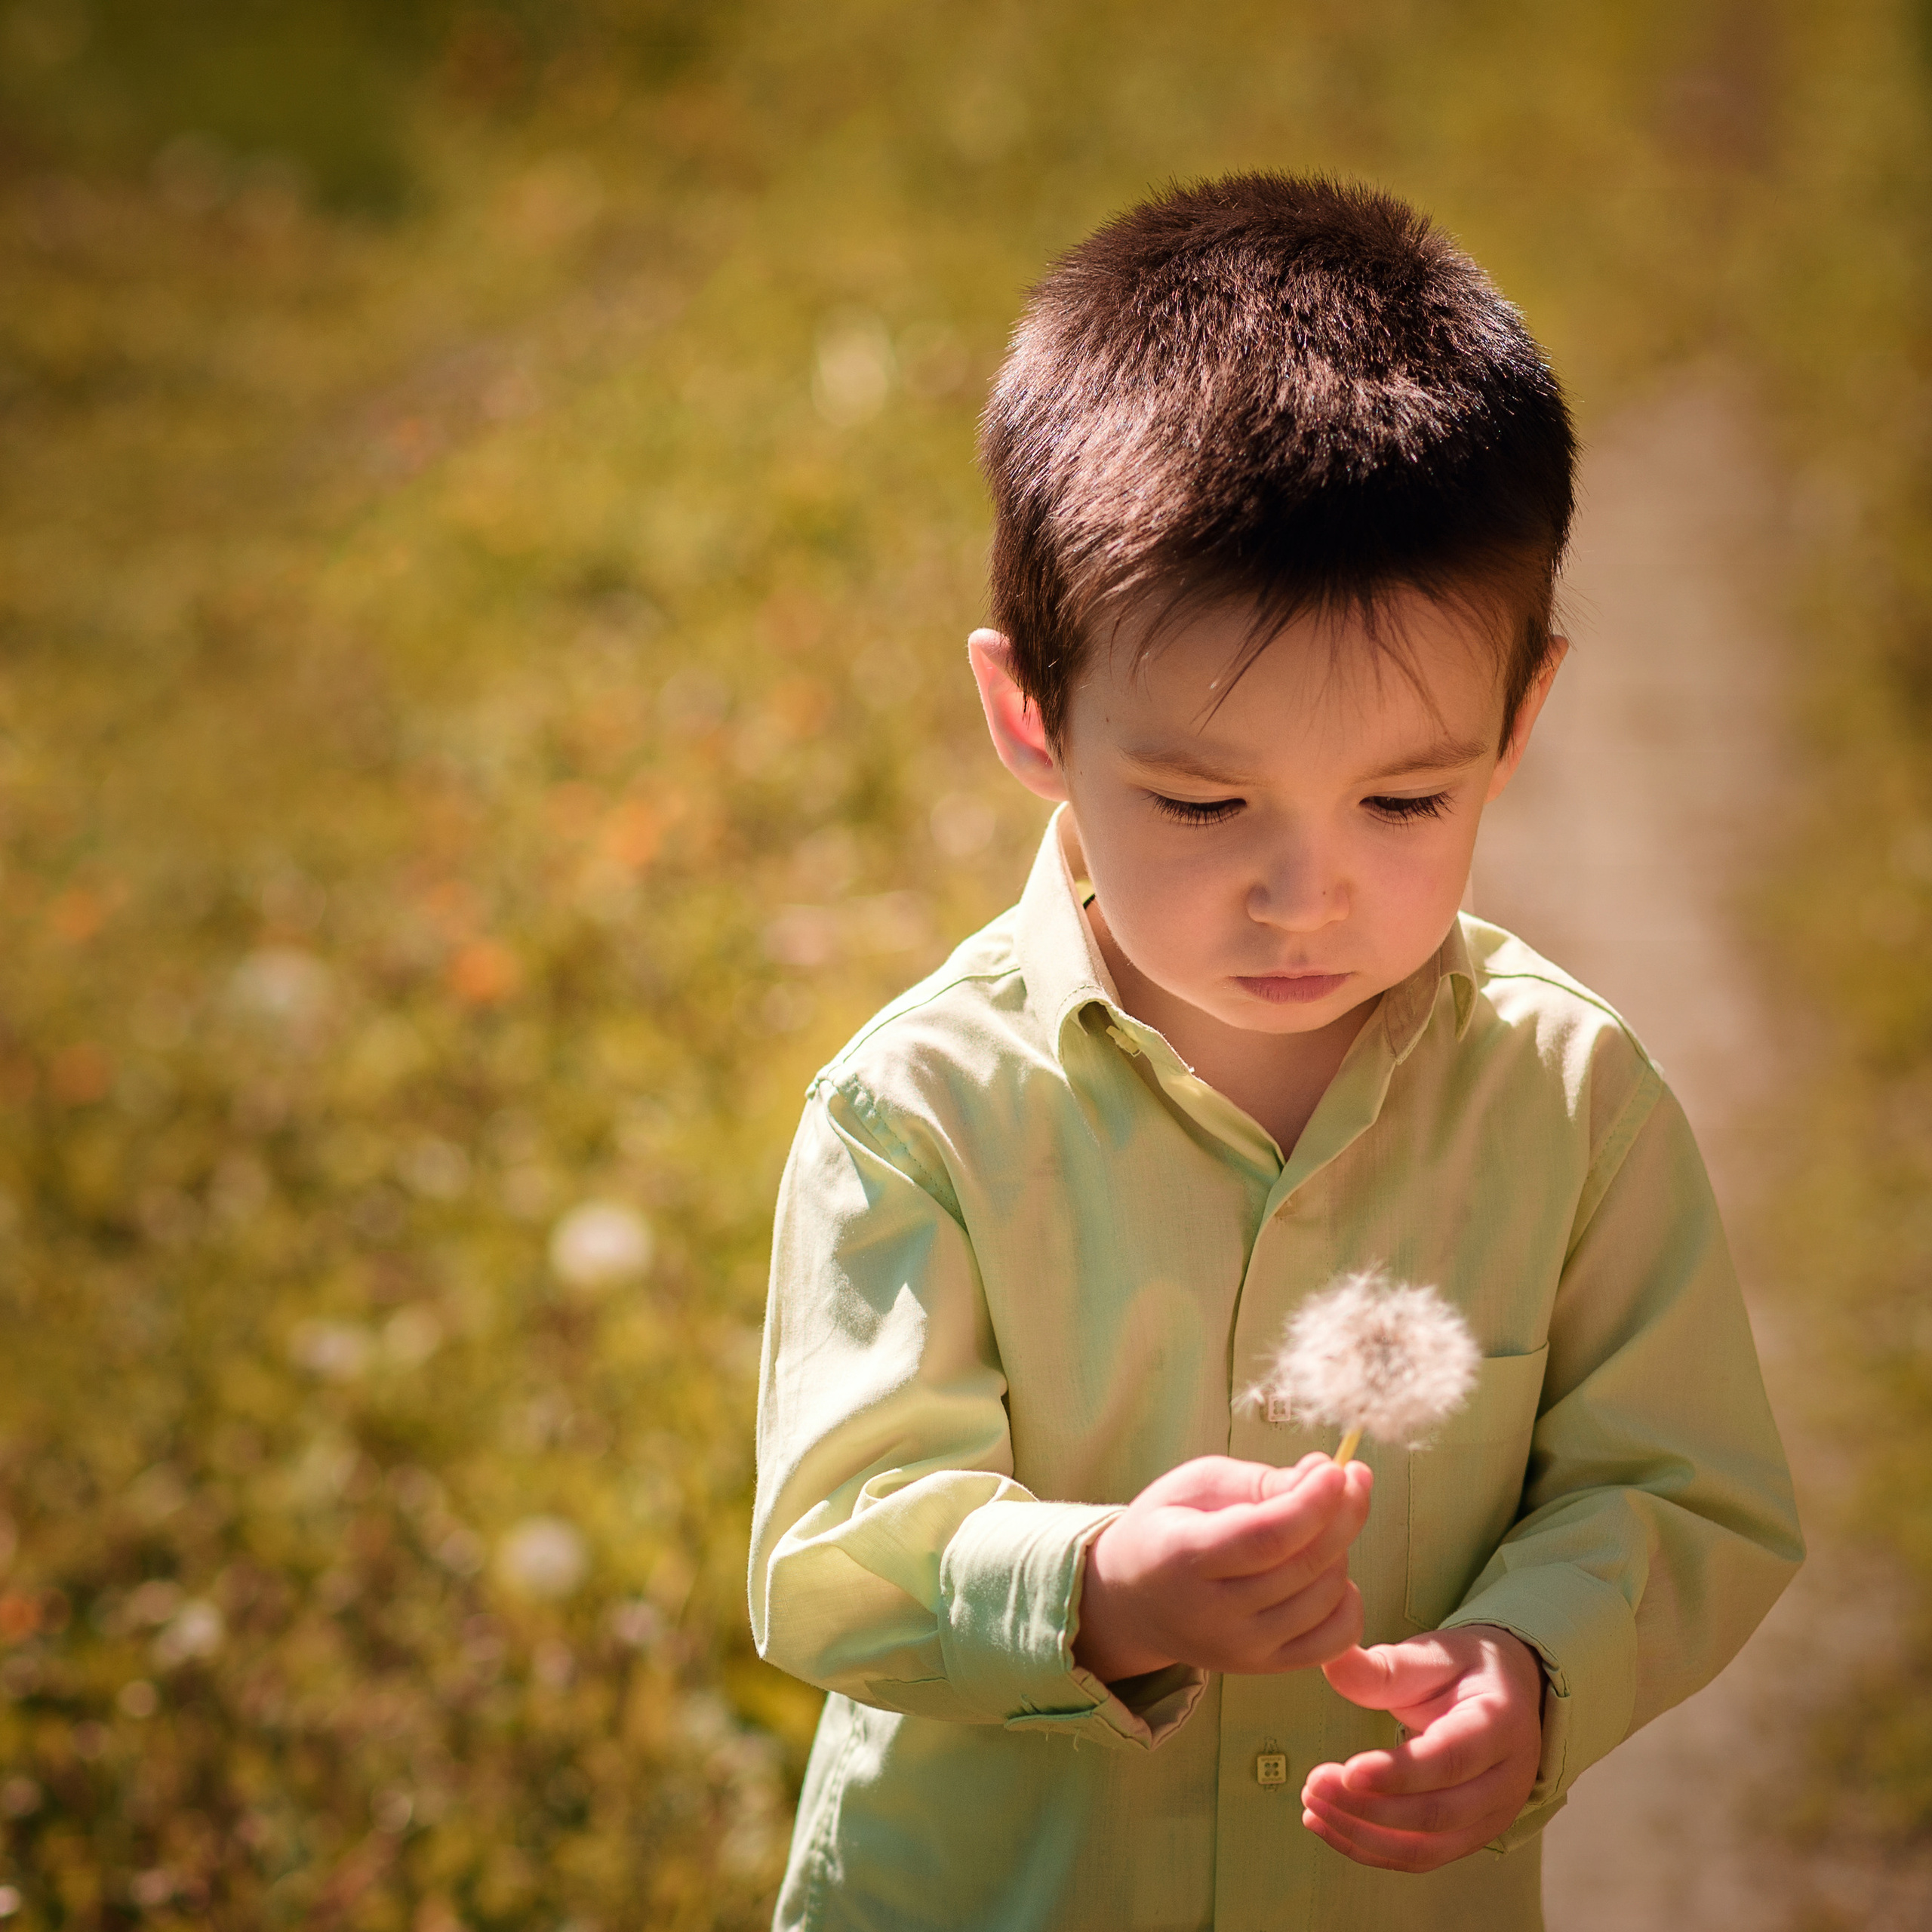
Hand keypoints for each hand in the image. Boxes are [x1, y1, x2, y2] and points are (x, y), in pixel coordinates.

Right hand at [1074, 1453, 1371, 1682]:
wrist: (1133, 1601)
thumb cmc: (1166, 1528)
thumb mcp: (1194, 1485)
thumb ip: (1258, 1481)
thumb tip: (1322, 1475)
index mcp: (1183, 1558)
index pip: (1265, 1538)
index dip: (1311, 1503)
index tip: (1336, 1469)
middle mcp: (1213, 1615)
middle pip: (1303, 1566)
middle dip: (1343, 1515)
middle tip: (1353, 1478)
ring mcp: (1242, 1649)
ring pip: (1324, 1598)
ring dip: (1341, 1550)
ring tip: (1323, 1522)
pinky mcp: (1265, 1667)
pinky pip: (1334, 1641)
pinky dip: (1347, 1600)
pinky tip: (1331, 1569)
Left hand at [1301, 1625, 1544, 1870]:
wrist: (1507, 1692)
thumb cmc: (1462, 1669)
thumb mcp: (1432, 1654)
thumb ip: (1385, 1666)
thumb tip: (1332, 1661)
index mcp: (1499, 1723)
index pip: (1450, 1759)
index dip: (1398, 1772)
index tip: (1346, 1772)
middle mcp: (1506, 1780)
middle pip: (1438, 1814)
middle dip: (1369, 1808)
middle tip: (1314, 1785)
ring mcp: (1493, 1816)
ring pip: (1427, 1848)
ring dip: (1363, 1835)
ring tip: (1312, 1806)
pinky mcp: (1471, 1837)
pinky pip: (1420, 1856)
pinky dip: (1371, 1848)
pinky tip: (1328, 1824)